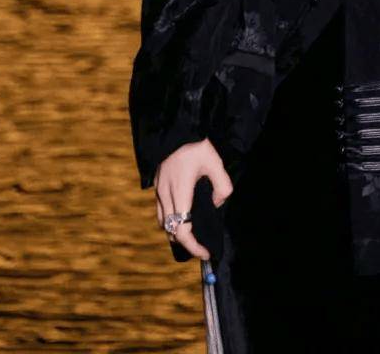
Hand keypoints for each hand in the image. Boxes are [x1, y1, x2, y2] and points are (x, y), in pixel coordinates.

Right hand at [154, 137, 233, 259]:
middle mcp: (166, 195)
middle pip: (170, 231)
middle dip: (185, 243)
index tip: (205, 252)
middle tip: (202, 246)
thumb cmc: (196, 146)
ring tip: (193, 232)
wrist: (176, 128)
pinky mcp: (157, 186)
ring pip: (163, 223)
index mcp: (180, 192)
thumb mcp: (216, 163)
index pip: (182, 230)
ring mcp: (159, 191)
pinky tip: (183, 215)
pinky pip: (161, 211)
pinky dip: (171, 220)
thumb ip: (222, 186)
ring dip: (175, 232)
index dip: (193, 246)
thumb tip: (217, 203)